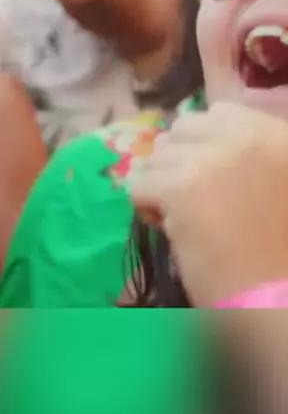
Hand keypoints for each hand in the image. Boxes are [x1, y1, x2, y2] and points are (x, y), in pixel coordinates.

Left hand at [131, 103, 287, 305]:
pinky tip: (172, 230)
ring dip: (162, 186)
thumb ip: (245, 154)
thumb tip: (184, 138)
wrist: (276, 301)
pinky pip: (140, 184)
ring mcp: (215, 158)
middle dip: (179, 159)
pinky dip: (147, 208)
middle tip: (192, 198)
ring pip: (158, 156)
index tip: (210, 178)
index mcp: (277, 135)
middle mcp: (248, 136)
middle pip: (184, 128)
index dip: (204, 143)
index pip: (220, 112)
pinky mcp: (183, 186)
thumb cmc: (280, 254)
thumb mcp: (276, 182)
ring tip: (185, 219)